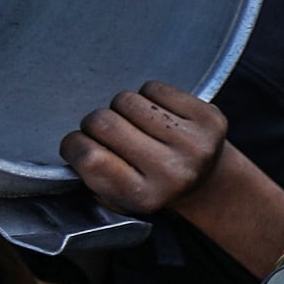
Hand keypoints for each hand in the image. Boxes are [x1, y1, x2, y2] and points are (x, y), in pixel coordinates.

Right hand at [59, 81, 230, 214]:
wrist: (207, 180)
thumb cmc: (151, 183)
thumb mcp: (117, 194)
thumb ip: (91, 173)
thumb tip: (74, 143)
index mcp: (144, 196)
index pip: (90, 158)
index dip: (74, 145)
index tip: (78, 145)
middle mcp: (173, 172)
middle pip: (103, 122)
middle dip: (95, 124)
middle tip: (109, 134)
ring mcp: (195, 144)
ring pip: (125, 100)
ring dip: (122, 109)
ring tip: (136, 126)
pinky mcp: (209, 118)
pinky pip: (153, 88)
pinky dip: (147, 96)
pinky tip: (157, 116)